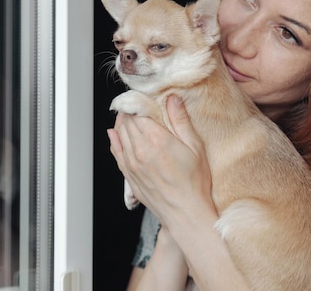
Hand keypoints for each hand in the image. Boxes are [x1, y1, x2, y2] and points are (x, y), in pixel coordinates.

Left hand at [107, 95, 213, 226]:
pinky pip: (116, 152)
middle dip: (130, 110)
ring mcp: (132, 164)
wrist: (185, 213)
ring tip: (126, 114)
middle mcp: (140, 150)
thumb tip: (172, 99)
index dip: (138, 101)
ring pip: (119, 135)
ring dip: (121, 123)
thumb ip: (181, 120)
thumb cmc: (194, 182)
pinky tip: (114, 134)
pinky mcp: (129, 176)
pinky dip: (114, 140)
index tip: (142, 96)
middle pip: (127, 122)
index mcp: (157, 140)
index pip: (139, 112)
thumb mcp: (195, 147)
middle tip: (134, 103)